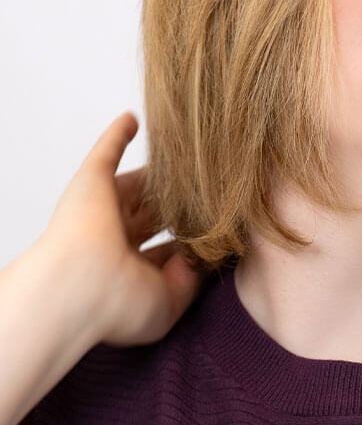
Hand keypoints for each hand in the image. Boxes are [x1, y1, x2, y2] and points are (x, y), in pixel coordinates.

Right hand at [38, 111, 204, 347]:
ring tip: (192, 153)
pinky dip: (118, 135)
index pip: (168, 247)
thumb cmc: (119, 304)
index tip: (221, 225)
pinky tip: (133, 120)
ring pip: (140, 182)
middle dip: (183, 202)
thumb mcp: (169, 301)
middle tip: (214, 185)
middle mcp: (117, 238)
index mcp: (132, 268)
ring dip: (163, 171)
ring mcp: (104, 208)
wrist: (79, 289)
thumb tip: (204, 253)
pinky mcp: (92, 182)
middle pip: (157, 211)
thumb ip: (191, 278)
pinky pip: (106, 152)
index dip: (192, 237)